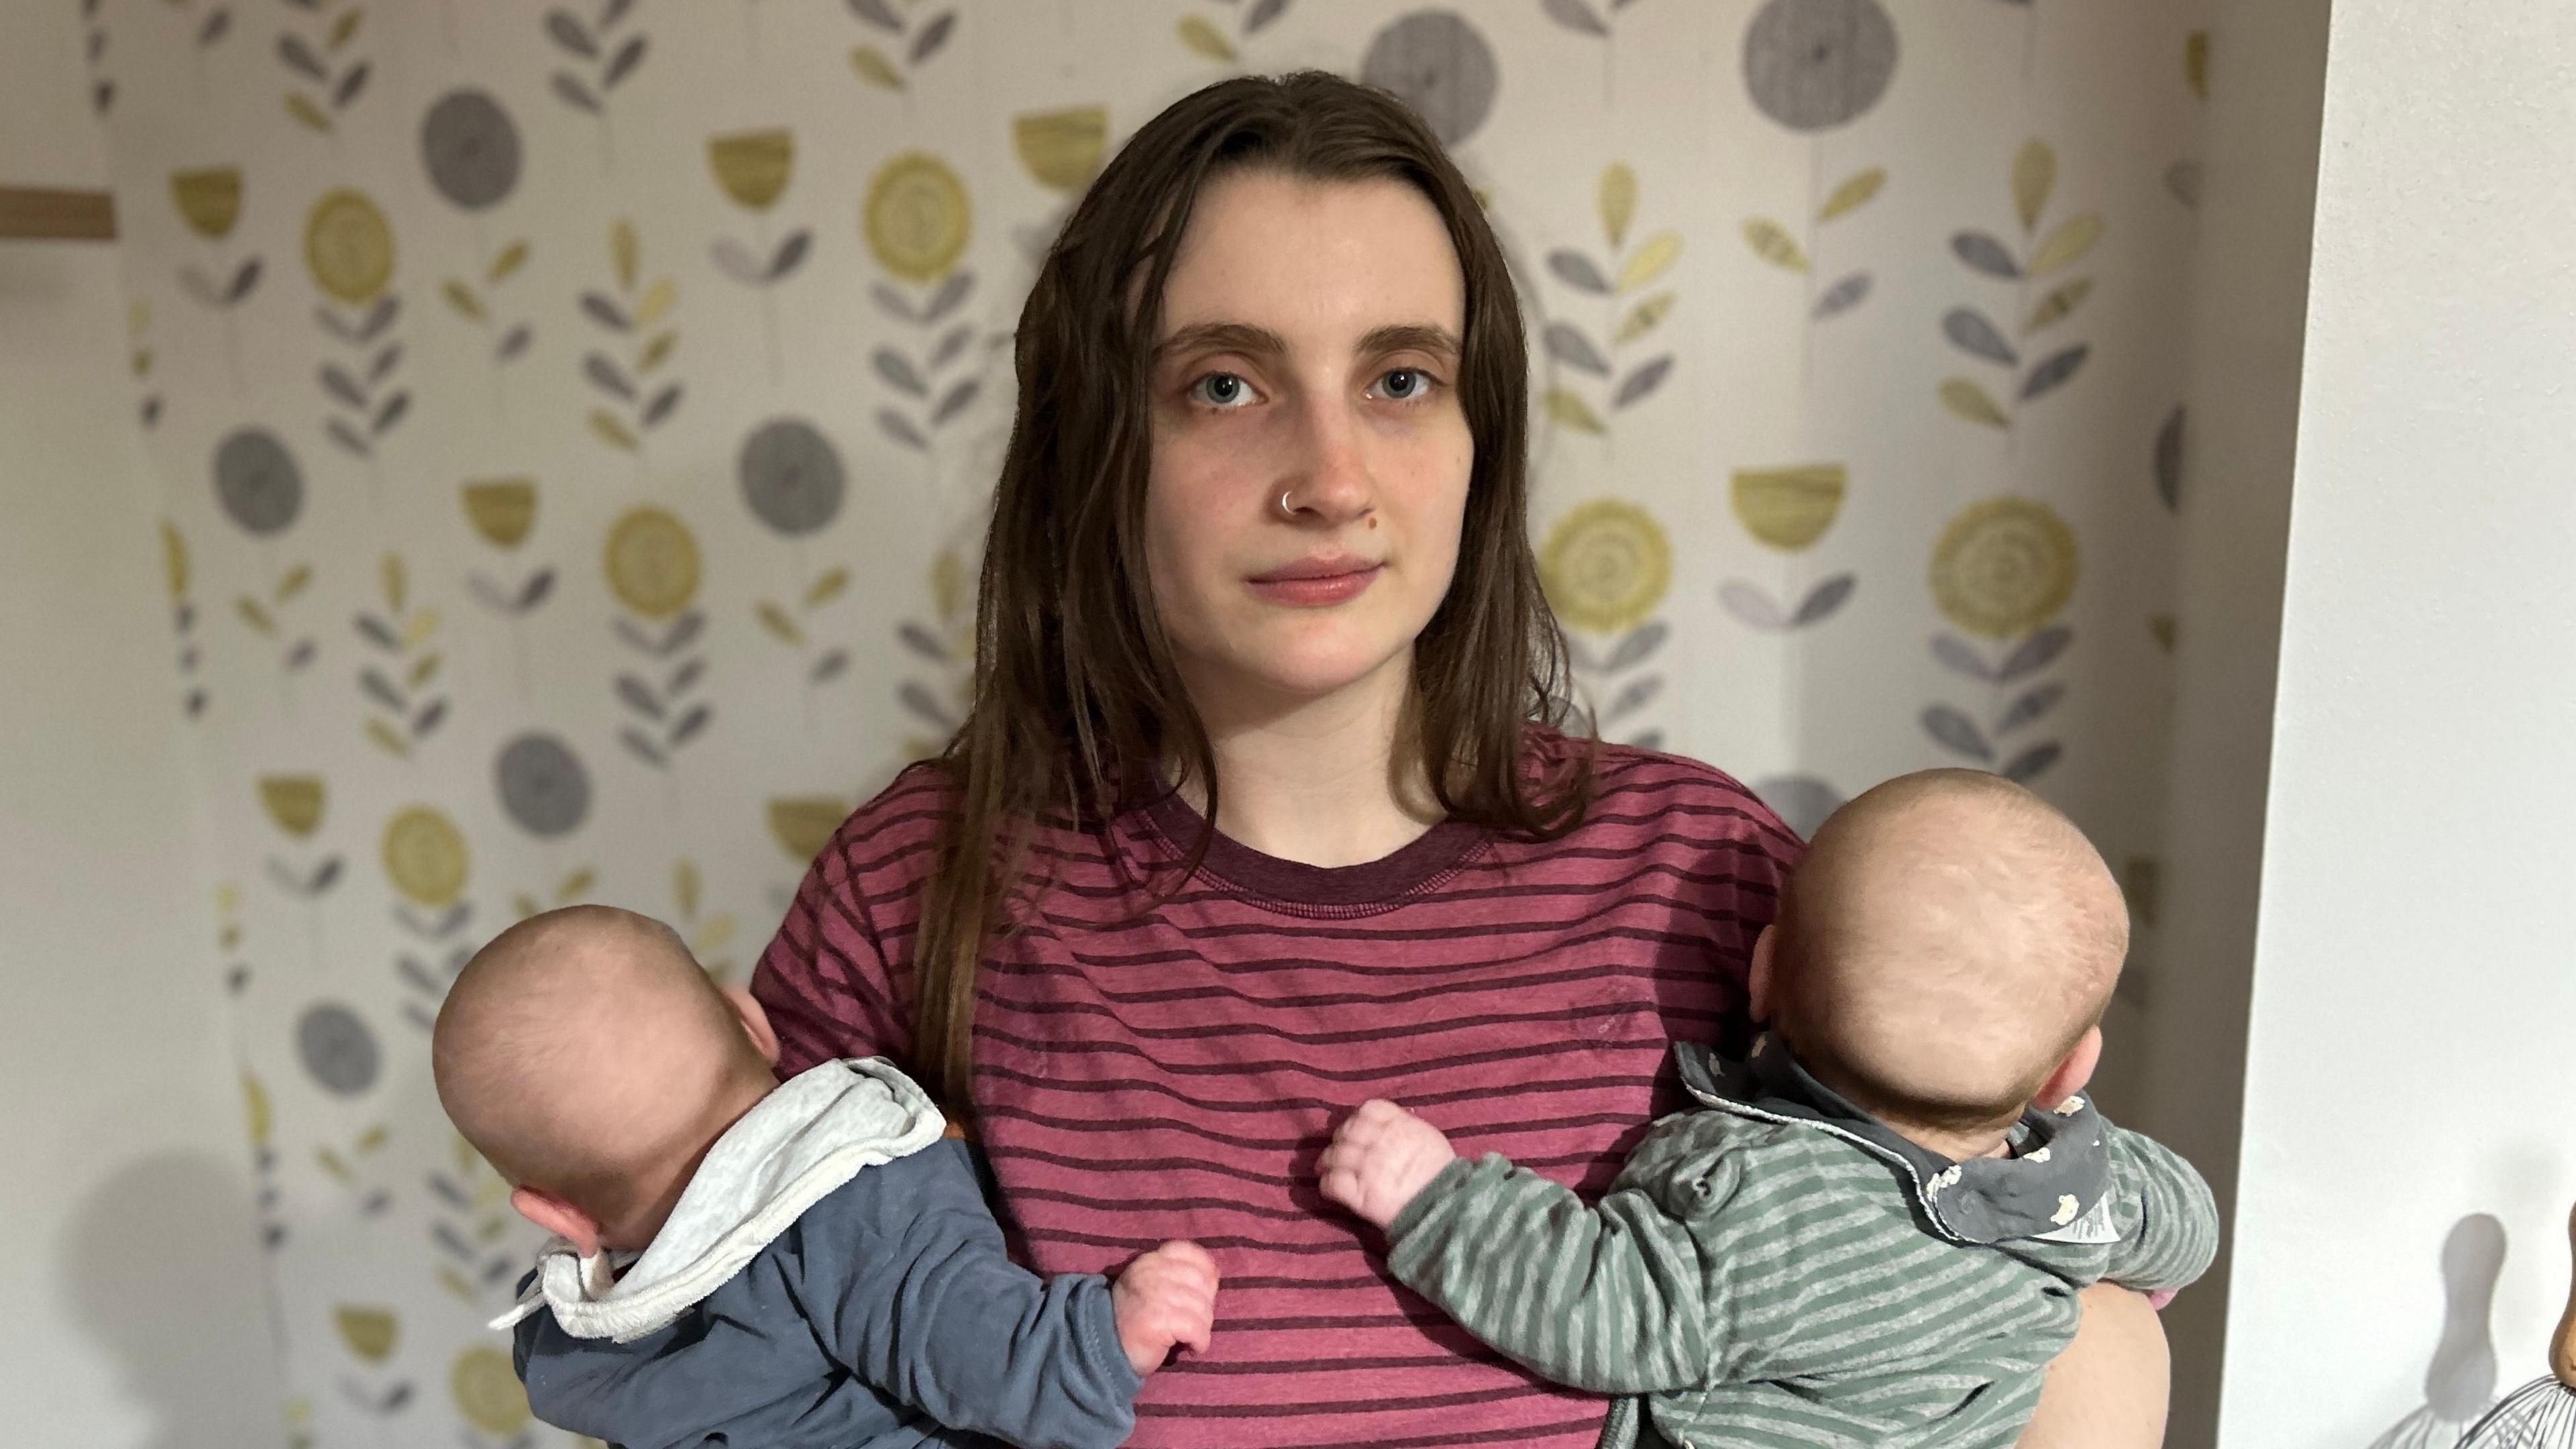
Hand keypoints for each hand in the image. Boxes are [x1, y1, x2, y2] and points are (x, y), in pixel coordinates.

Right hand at [1111, 1240, 1217, 1376]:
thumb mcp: (1148, 1285)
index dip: (1206, 1272)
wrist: (1104, 1350)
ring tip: (1190, 1337)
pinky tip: (1192, 1348)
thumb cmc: (1133, 1320)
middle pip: (1202, 1282)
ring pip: (1202, 1308)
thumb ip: (1174, 1275)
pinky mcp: (1158, 1321)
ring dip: (1203, 1328)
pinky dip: (1200, 1342)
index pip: (1189, 1252)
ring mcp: (1154, 1296)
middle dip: (1206, 1306)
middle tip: (1194, 1322)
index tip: (1204, 1293)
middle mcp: (1152, 1273)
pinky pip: (1196, 1329)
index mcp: (1150, 1261)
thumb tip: (1214, 1275)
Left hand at [1317, 1098, 1455, 1230]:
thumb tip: (1396, 1122)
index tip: (1356, 1127)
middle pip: (1347, 1131)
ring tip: (1323, 1167)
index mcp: (1399, 1126)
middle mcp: (1378, 1142)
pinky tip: (1326, 1186)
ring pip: (1335, 1156)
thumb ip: (1408, 1128)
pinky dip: (1326, 1184)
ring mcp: (1366, 1168)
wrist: (1445, 1206)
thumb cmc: (1444, 1174)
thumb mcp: (1430, 1138)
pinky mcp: (1359, 1194)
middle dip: (1340, 1138)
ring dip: (1327, 1160)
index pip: (1369, 1110)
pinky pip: (1333, 1183)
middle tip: (1338, 1148)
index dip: (1359, 1117)